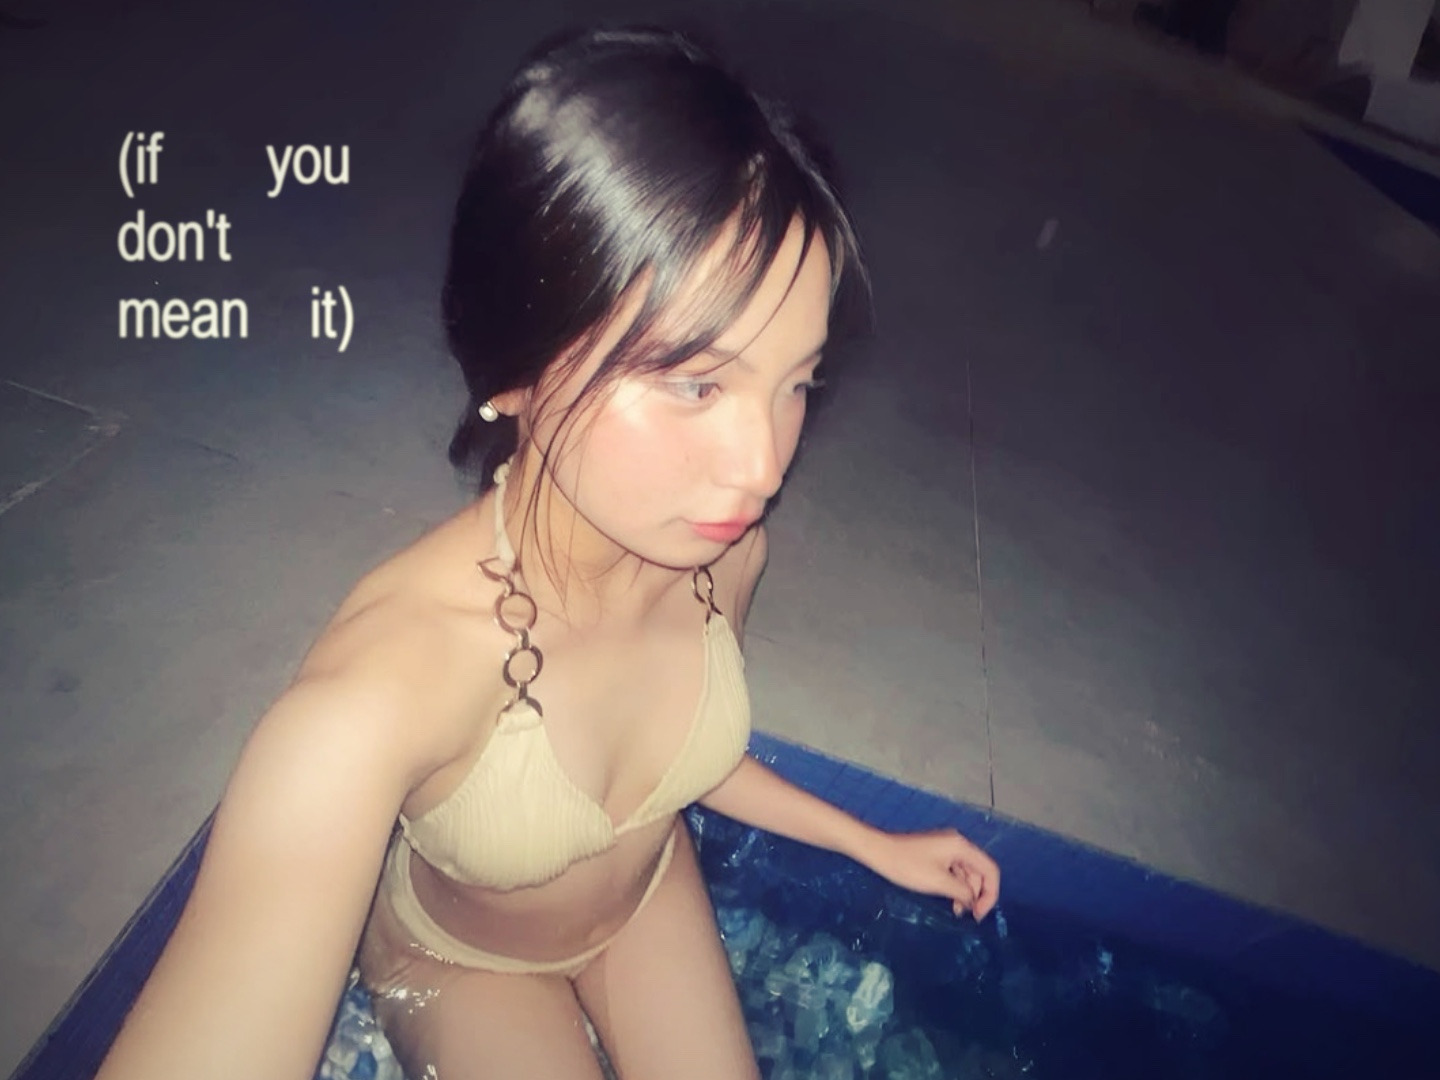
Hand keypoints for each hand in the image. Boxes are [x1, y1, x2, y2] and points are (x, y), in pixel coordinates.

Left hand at [864, 828, 1000, 921]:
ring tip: (956, 910)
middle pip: (979, 872)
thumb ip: (962, 891)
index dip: (990, 894)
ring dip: (964, 893)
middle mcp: (958, 845)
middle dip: (976, 894)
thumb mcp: (938, 882)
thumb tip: (973, 901)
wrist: (879, 852)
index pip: (990, 870)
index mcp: (961, 847)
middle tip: (966, 915)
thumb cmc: (907, 866)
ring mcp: (947, 848)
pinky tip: (949, 900)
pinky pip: (955, 872)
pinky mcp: (937, 854)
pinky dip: (955, 886)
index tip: (979, 913)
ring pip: (967, 874)